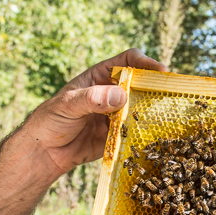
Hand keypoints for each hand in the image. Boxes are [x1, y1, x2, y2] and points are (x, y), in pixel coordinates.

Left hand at [20, 48, 166, 175]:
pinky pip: (137, 133)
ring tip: (169, 117)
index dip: (146, 63)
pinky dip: (147, 134)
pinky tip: (156, 137)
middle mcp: (112, 93)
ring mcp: (118, 115)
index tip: (161, 71)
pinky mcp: (119, 136)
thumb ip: (91, 99)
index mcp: (100, 77)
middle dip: (156, 88)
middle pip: (141, 85)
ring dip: (155, 112)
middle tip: (171, 95)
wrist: (44, 153)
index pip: (128, 61)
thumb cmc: (50, 120)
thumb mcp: (67, 105)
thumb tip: (120, 96)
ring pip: (143, 109)